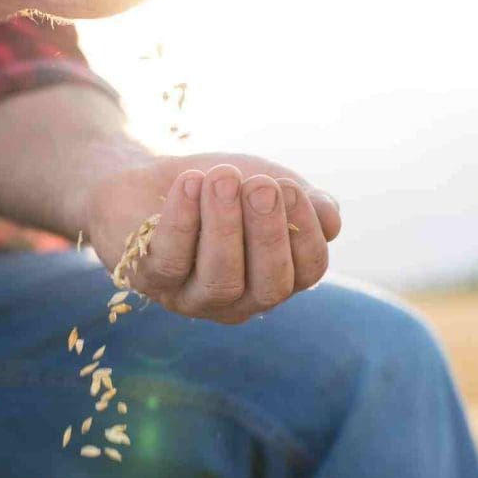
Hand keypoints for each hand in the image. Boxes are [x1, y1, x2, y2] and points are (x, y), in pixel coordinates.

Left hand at [84, 154, 341, 323]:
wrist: (146, 177)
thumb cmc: (216, 187)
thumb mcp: (266, 185)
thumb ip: (304, 202)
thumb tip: (331, 221)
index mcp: (273, 279)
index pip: (306, 272)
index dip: (306, 233)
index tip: (290, 187)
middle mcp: (236, 300)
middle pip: (267, 286)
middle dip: (268, 233)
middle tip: (261, 186)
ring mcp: (190, 297)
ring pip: (220, 278)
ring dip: (226, 225)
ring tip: (223, 178)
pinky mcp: (148, 280)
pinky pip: (170, 260)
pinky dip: (183, 219)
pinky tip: (190, 183)